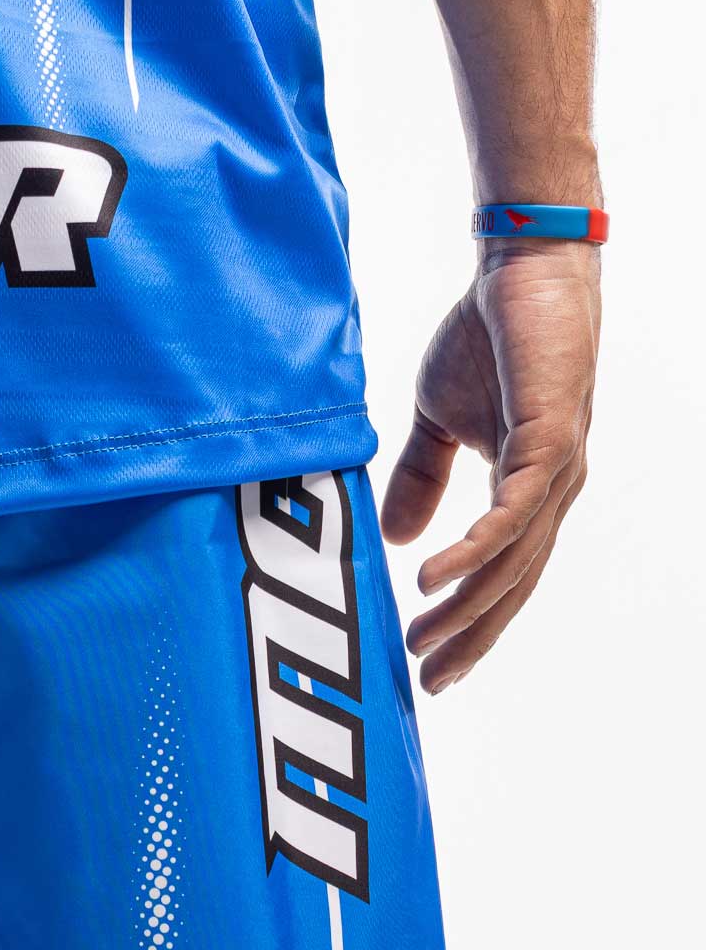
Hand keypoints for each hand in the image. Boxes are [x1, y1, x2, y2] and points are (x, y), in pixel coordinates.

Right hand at [380, 241, 598, 693]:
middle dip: (470, 636)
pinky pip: (510, 515)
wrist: (522, 271)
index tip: (430, 665)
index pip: (501, 575)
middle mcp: (550, 492)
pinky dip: (473, 550)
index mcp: (529, 492)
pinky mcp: (548, 442)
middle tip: (428, 678)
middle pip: (512, 585)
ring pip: (511, 561)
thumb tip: (396, 536)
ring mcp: (554, 471)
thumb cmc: (487, 338)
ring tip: (422, 637)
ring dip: (465, 605)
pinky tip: (433, 575)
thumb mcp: (437, 422)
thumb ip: (420, 478)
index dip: (469, 623)